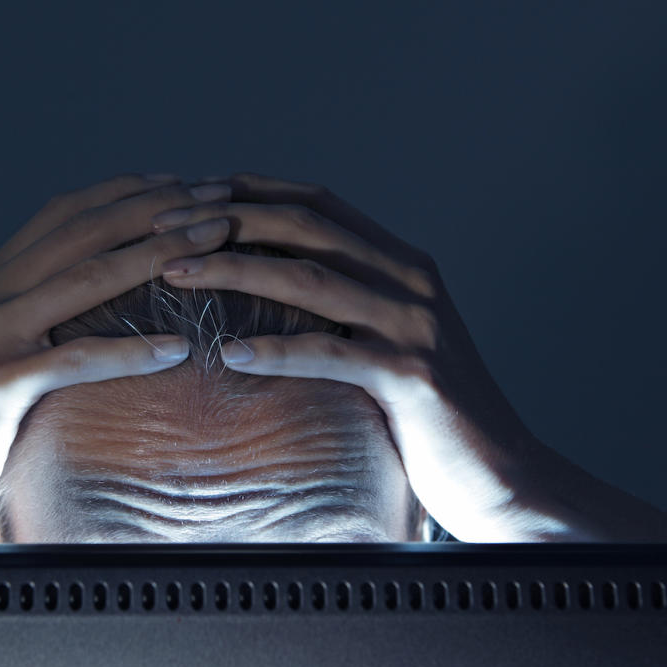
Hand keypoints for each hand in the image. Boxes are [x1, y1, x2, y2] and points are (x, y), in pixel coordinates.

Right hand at [0, 173, 236, 542]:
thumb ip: (37, 318)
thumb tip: (101, 301)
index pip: (66, 214)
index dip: (129, 192)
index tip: (186, 184)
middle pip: (83, 232)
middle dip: (157, 209)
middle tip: (218, 200)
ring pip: (84, 279)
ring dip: (156, 255)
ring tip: (213, 245)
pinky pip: (74, 359)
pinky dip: (129, 351)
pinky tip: (177, 349)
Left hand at [152, 171, 560, 541]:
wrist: (503, 475)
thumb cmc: (432, 415)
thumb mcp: (388, 343)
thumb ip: (346, 307)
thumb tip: (269, 287)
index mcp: (402, 265)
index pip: (318, 203)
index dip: (251, 191)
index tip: (188, 193)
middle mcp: (411, 281)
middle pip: (308, 226)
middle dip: (227, 219)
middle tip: (162, 227)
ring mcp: (414, 327)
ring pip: (311, 280)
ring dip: (235, 270)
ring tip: (174, 272)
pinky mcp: (412, 378)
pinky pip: (333, 355)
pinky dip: (278, 351)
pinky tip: (229, 353)